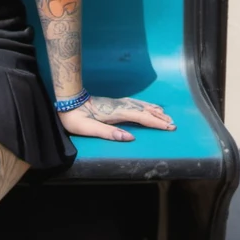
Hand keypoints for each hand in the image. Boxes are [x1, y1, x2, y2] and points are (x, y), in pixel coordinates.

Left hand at [58, 95, 175, 141]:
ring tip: (164, 114)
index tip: (169, 127)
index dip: (156, 123)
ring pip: (139, 106)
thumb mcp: (89, 128)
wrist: (66, 102)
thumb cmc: (75, 117)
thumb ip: (109, 133)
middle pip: (143, 110)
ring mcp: (116, 103)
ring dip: (153, 110)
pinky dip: (143, 105)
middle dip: (159, 117)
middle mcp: (119, 106)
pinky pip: (134, 104)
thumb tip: (130, 138)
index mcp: (115, 113)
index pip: (141, 117)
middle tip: (173, 124)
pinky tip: (145, 107)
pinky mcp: (113, 103)